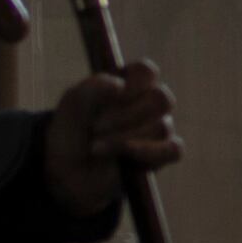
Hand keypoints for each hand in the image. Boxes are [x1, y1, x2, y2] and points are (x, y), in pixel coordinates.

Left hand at [45, 62, 182, 221]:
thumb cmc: (72, 130)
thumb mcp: (72, 105)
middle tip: (94, 128)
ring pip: (161, 127)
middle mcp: (149, 104)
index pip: (147, 72)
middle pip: (161, 98)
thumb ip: (92, 89)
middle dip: (124, 116)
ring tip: (95, 147)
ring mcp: (158, 129)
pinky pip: (173, 150)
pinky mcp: (161, 156)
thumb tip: (119, 85)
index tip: (108, 98)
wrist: (68, 170)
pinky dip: (148, 152)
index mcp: (130, 83)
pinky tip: (124, 158)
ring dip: (123, 139)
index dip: (130, 84)